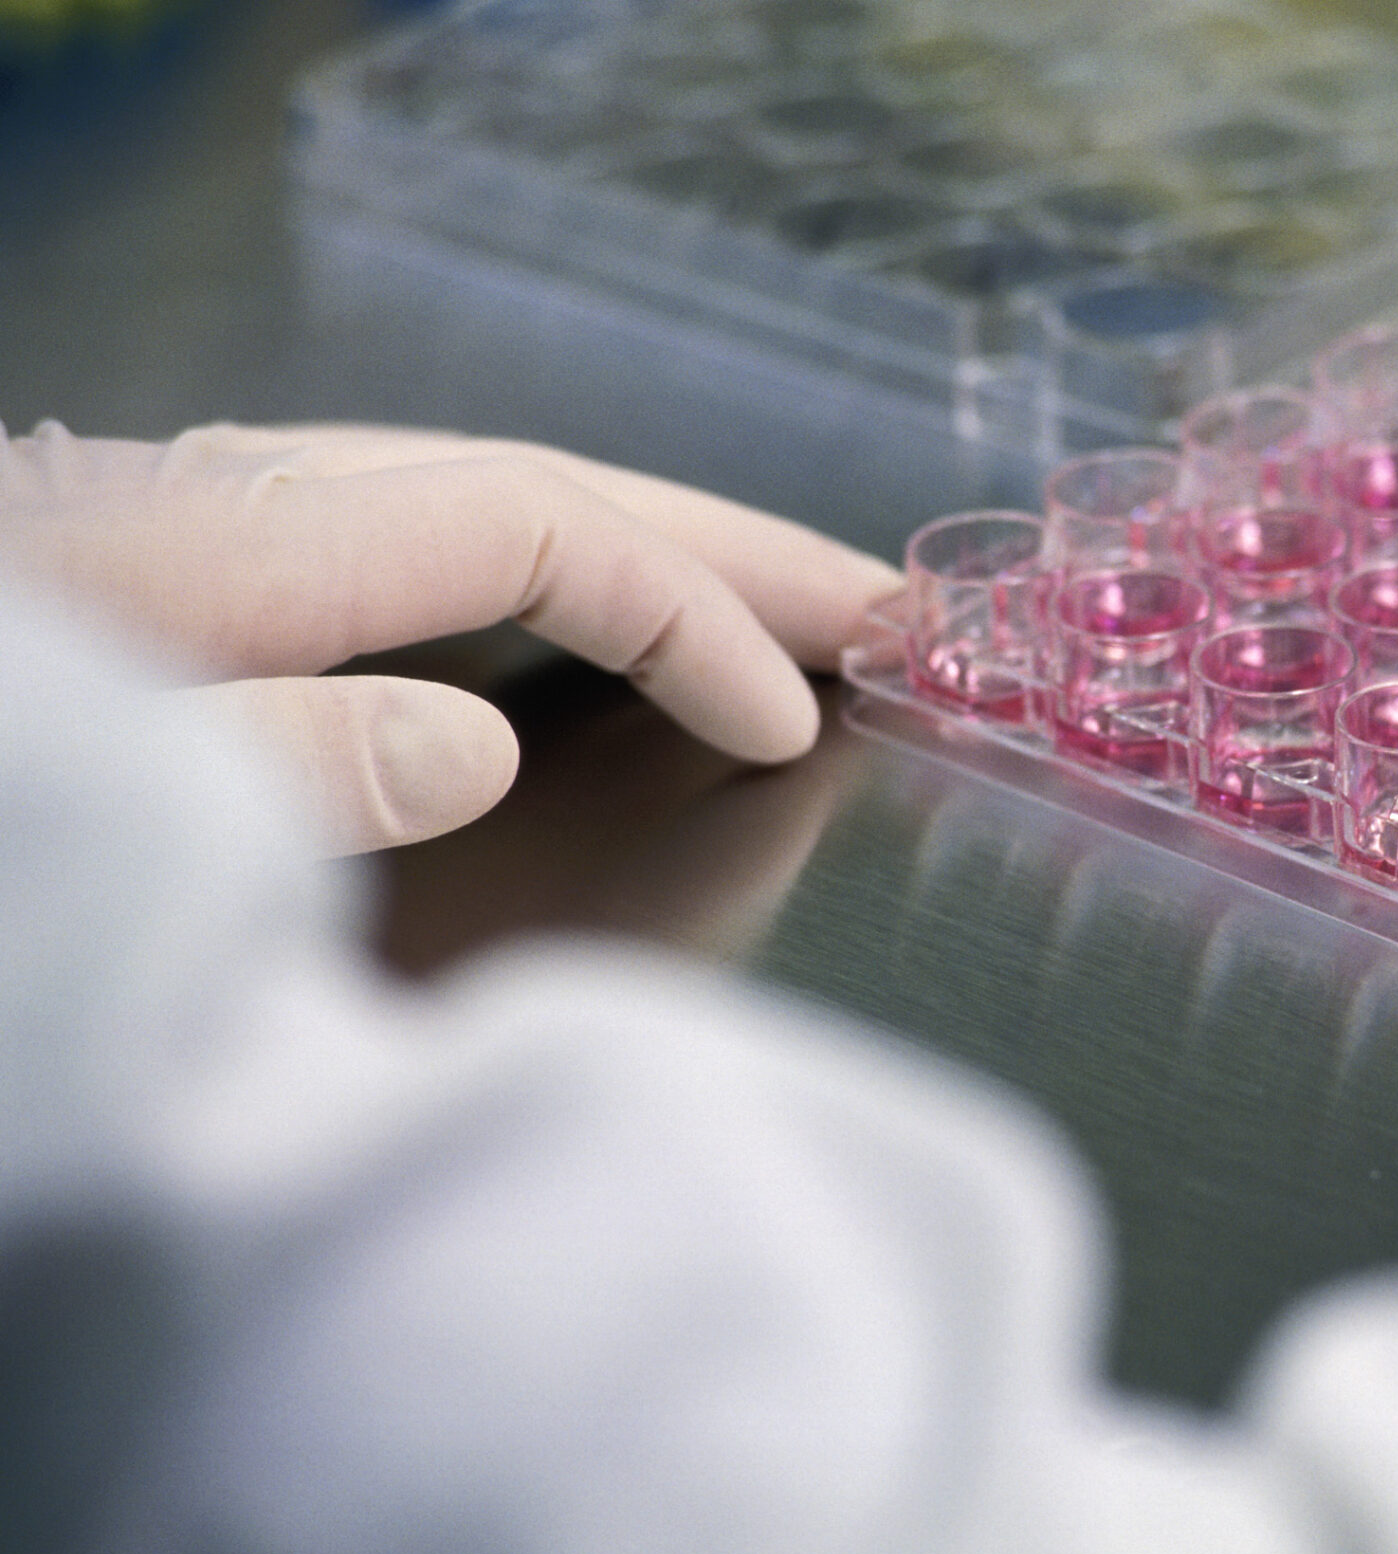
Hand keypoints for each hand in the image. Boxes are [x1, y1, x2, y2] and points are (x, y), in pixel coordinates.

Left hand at [0, 420, 900, 852]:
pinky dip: (555, 587)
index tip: (795, 729)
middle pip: (541, 482)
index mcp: (230, 550)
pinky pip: (427, 552)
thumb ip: (273, 770)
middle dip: (729, 545)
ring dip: (660, 555)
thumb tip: (469, 744)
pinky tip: (598, 640)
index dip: (690, 617)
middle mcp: (236, 511)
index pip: (533, 533)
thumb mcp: (93, 815)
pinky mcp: (198, 588)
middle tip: (892, 607)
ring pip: (490, 505)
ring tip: (793, 611)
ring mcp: (219, 541)